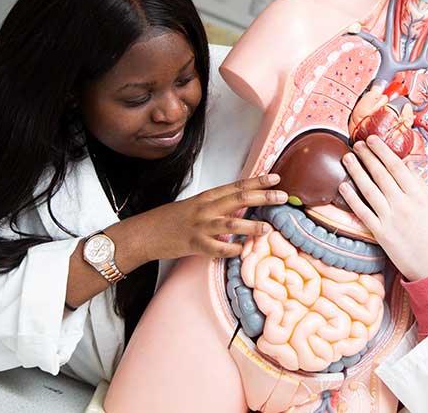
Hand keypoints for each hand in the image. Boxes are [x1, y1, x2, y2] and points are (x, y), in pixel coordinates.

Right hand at [138, 174, 286, 259]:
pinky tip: (241, 250)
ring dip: (251, 225)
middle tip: (282, 196)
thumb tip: (242, 208)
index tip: (276, 178)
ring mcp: (201, 226)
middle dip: (263, 196)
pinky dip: (231, 249)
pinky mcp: (194, 244)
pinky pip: (217, 247)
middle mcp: (206, 208)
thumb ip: (218, 207)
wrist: (145, 233)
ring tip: (267, 227)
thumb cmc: (171, 220)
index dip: (258, 181)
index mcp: (207, 197)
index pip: (237, 186)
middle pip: (239, 198)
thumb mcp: (196, 207)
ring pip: (231, 222)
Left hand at [339, 136, 427, 280]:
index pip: (397, 166)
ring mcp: (391, 218)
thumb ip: (418, 183)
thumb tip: (406, 163)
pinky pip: (362, 212)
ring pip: (369, 189)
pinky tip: (343, 186)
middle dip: (367, 156)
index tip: (372, 139)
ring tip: (347, 158)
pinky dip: (351, 198)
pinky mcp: (380, 233)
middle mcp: (404, 204)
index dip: (382, 151)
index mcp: (419, 195)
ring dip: (356, 171)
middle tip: (357, 143)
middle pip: (381, 174)